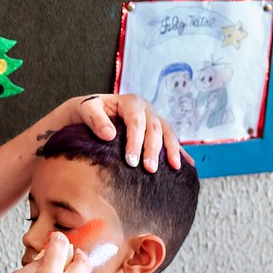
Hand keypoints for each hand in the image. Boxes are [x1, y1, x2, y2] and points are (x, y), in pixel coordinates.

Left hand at [62, 94, 190, 171]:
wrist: (88, 113)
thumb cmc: (86, 111)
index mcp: (130, 102)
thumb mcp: (85, 109)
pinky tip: (187, 165)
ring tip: (174, 168)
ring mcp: (153, 119)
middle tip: (149, 170)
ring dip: (172, 150)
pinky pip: (171, 140)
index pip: (136, 122)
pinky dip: (180, 151)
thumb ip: (95, 119)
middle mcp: (146, 109)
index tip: (131, 161)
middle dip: (153, 150)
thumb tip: (109, 135)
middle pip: (155, 129)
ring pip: (168, 133)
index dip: (135, 142)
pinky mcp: (157, 131)